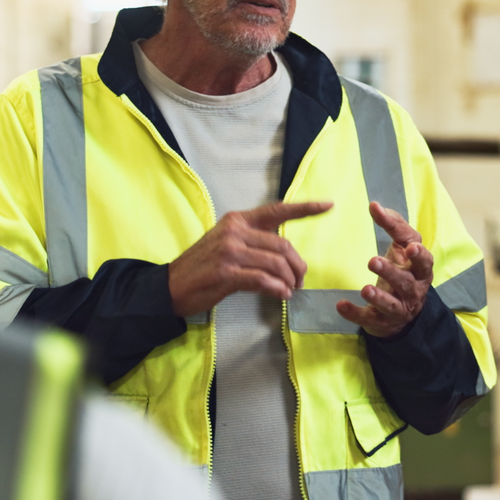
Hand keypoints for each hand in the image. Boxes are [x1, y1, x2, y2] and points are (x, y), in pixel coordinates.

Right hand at [168, 201, 333, 316]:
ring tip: (290, 291)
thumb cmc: (202, 267)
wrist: (171, 286)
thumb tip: (285, 258)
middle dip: (298, 265)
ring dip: (289, 280)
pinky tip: (281, 295)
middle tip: (300, 280)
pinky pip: (263, 280)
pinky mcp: (227, 273)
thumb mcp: (226, 244)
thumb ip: (254, 243)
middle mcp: (235, 231)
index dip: (305, 208)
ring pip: (276, 263)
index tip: (328, 205)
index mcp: (238, 220)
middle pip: (283, 244)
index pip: (277, 210)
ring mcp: (230, 251)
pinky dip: (277, 289)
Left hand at [337, 202, 432, 337]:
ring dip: (378, 297)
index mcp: (420, 271)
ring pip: (391, 305)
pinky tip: (341, 306)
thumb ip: (394, 226)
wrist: (401, 313)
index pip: (423, 261)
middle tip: (373, 261)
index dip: (419, 255)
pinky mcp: (381, 322)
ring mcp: (398, 309)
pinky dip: (355, 314)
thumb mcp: (402, 248)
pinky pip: (369, 319)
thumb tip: (375, 205)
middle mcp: (413, 291)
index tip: (410, 247)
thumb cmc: (402, 271)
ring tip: (365, 289)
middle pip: (405, 283)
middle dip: (391, 273)